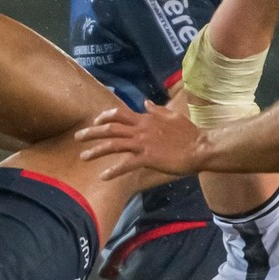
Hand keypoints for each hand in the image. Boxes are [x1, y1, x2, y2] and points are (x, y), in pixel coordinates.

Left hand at [75, 102, 206, 180]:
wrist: (200, 148)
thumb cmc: (189, 134)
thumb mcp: (172, 117)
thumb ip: (157, 110)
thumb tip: (146, 103)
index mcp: (146, 119)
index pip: (120, 114)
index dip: (105, 117)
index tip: (95, 121)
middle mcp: (141, 129)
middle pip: (110, 129)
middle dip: (92, 132)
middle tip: (77, 137)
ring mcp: (143, 144)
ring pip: (114, 145)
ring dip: (96, 150)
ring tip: (83, 157)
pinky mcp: (148, 158)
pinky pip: (126, 165)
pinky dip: (113, 171)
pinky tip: (103, 177)